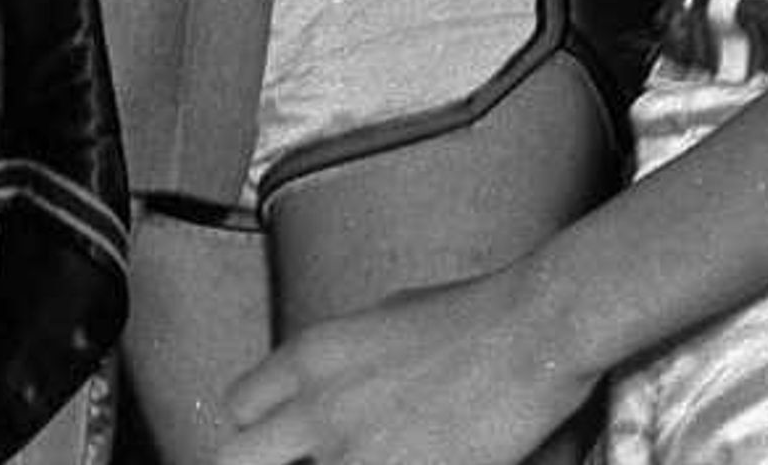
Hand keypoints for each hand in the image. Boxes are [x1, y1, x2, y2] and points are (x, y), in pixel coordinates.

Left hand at [218, 267, 593, 464]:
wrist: (530, 333)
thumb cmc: (472, 317)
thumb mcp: (384, 319)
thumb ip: (340, 363)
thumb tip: (324, 388)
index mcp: (311, 357)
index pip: (238, 408)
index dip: (256, 429)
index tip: (274, 442)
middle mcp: (319, 408)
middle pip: (237, 460)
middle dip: (263, 463)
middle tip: (294, 462)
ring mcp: (354, 454)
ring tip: (367, 452)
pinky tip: (406, 460)